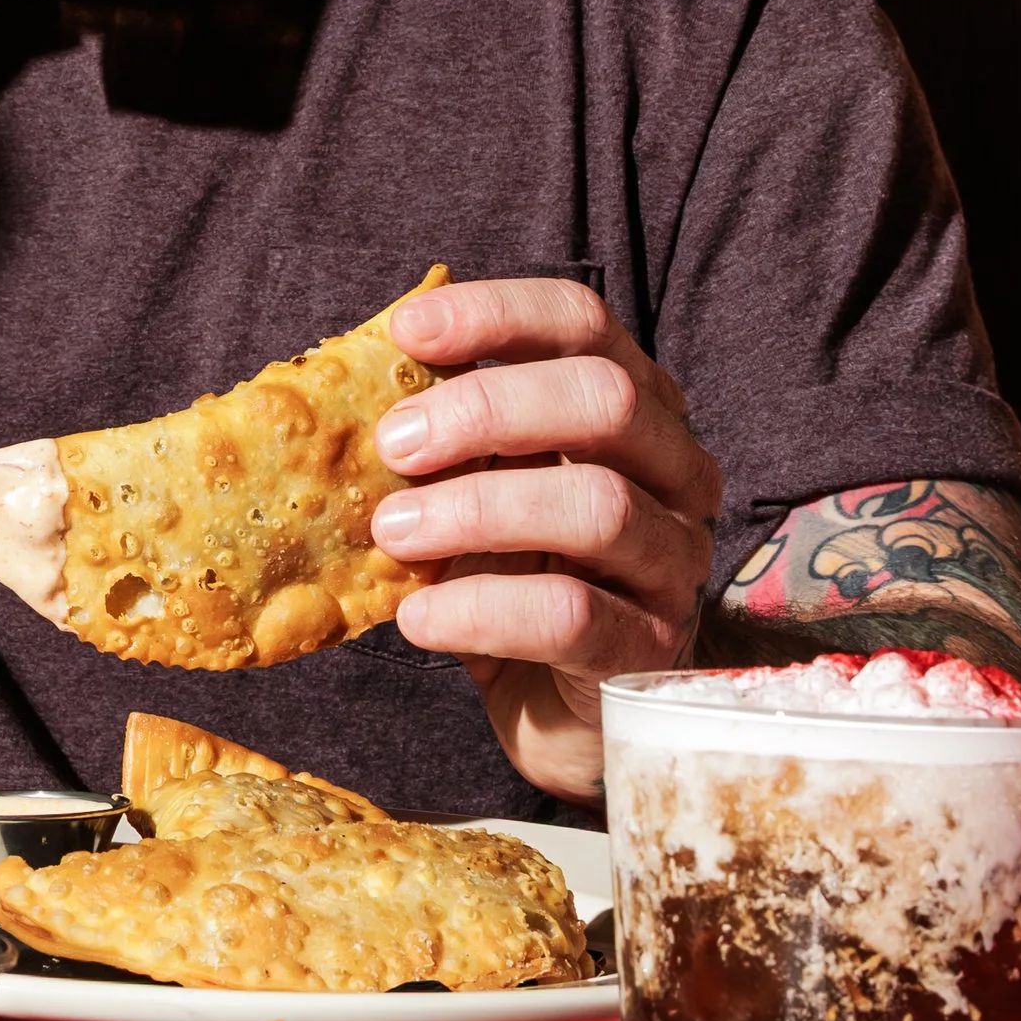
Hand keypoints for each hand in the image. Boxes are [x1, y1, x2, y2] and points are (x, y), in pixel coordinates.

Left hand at [370, 278, 722, 802]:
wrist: (554, 708)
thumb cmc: (511, 571)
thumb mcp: (473, 485)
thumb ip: (440, 436)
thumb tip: (348, 383)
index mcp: (631, 407)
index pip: (583, 325)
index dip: (498, 313)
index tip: (407, 330)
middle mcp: (672, 471)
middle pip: (606, 400)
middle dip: (487, 408)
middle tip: (394, 444)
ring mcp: (673, 561)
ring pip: (597, 506)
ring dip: (477, 509)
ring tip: (393, 532)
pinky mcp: (650, 649)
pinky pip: (573, 616)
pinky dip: (482, 609)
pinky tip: (419, 618)